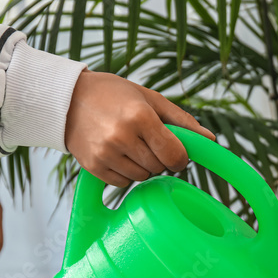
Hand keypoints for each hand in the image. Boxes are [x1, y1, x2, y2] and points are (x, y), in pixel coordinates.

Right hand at [64, 70, 215, 187]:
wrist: (66, 99)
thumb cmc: (112, 95)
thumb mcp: (149, 99)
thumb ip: (181, 121)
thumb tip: (211, 141)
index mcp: (140, 116)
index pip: (175, 155)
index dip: (181, 158)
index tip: (177, 154)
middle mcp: (122, 136)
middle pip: (160, 167)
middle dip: (161, 159)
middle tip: (148, 142)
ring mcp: (105, 153)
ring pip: (142, 177)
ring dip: (143, 167)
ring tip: (131, 146)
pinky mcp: (93, 166)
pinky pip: (123, 183)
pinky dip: (126, 173)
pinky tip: (117, 154)